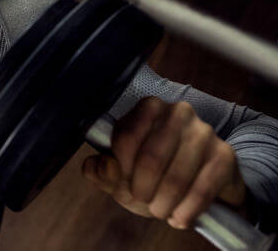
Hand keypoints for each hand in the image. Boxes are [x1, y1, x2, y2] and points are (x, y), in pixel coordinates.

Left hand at [81, 97, 247, 228]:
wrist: (202, 187)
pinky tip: (179, 217)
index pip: (125, 137)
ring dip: (163, 205)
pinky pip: (201, 191)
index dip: (121, 169)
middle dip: (142, 190)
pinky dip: (185, 212)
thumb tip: (100, 165)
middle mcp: (178, 112)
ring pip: (175, 178)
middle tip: (143, 200)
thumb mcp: (122, 174)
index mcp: (149, 108)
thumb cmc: (155, 176)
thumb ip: (102, 171)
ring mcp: (204, 132)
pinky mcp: (225, 156)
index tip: (124, 182)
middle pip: (150, 159)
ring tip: (160, 211)